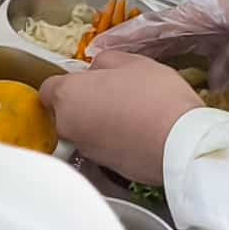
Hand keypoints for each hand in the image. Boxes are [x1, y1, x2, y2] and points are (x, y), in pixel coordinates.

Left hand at [48, 51, 207, 183]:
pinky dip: (113, 141)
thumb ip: (105, 61)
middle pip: (66, 112)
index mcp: (69, 95)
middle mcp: (69, 126)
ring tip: (131, 115)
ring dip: (99, 123)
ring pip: (84, 131)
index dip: (68, 83)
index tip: (87, 81)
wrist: (179, 144)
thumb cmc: (155, 96)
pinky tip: (137, 134)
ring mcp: (85, 150)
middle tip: (114, 94)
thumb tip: (96, 69)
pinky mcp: (104, 168)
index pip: (49, 89)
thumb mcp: (133, 62)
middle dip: (84, 104)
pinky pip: (103, 148)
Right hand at [95, 0, 228, 91]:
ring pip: (210, 43)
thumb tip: (213, 81)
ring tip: (173, 85)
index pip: (161, 27)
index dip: (129, 40)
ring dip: (196, 63)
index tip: (96, 51)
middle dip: (152, 54)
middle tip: (119, 72)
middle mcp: (223, 8)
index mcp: (215, 7)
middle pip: (178, 35)